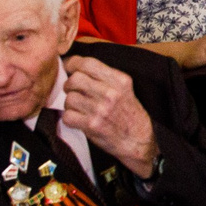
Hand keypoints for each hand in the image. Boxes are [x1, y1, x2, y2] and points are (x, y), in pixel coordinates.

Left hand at [60, 55, 157, 175]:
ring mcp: (101, 110)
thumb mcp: (126, 89)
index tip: (68, 66)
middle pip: (75, 79)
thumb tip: (77, 67)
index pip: (88, 63)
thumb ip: (106, 77)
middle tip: (73, 90)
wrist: (138, 142)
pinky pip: (68, 116)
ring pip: (69, 98)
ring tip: (79, 108)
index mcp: (120, 80)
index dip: (72, 63)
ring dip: (70, 104)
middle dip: (69, 85)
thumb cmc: (131, 115)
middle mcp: (111, 93)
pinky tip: (78, 119)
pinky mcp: (92, 125)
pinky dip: (69, 118)